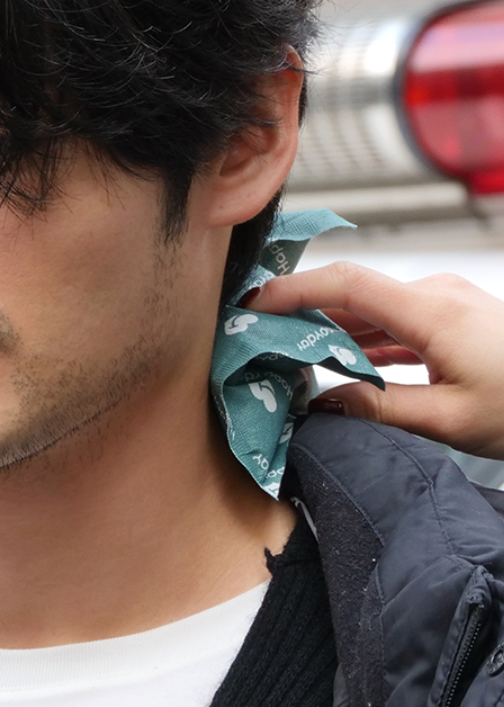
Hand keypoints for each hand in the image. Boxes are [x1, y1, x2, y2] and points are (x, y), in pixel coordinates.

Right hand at [247, 263, 503, 459]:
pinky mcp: (454, 318)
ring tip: (288, 355)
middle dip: (300, 312)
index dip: (292, 289)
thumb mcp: (448, 422)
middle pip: (352, 293)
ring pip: (372, 309)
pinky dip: (363, 339)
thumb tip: (321, 403)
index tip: (252, 305)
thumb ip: (378, 410)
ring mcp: (447, 303)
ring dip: (331, 330)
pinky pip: (395, 322)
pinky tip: (341, 363)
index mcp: (432, 312)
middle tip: (258, 338)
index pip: (346, 284)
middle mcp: (436, 296)